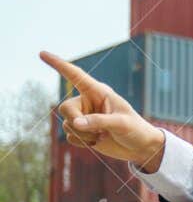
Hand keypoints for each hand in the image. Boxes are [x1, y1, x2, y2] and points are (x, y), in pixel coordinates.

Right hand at [41, 51, 165, 170]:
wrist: (141, 148)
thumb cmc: (136, 130)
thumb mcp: (121, 124)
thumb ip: (99, 122)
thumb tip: (75, 123)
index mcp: (98, 92)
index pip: (75, 76)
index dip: (59, 64)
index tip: (42, 53)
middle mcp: (88, 102)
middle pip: (65, 108)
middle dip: (75, 121)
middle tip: (96, 132)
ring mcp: (84, 117)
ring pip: (67, 124)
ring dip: (82, 135)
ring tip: (102, 136)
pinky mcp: (83, 132)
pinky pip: (70, 136)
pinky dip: (81, 142)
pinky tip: (97, 142)